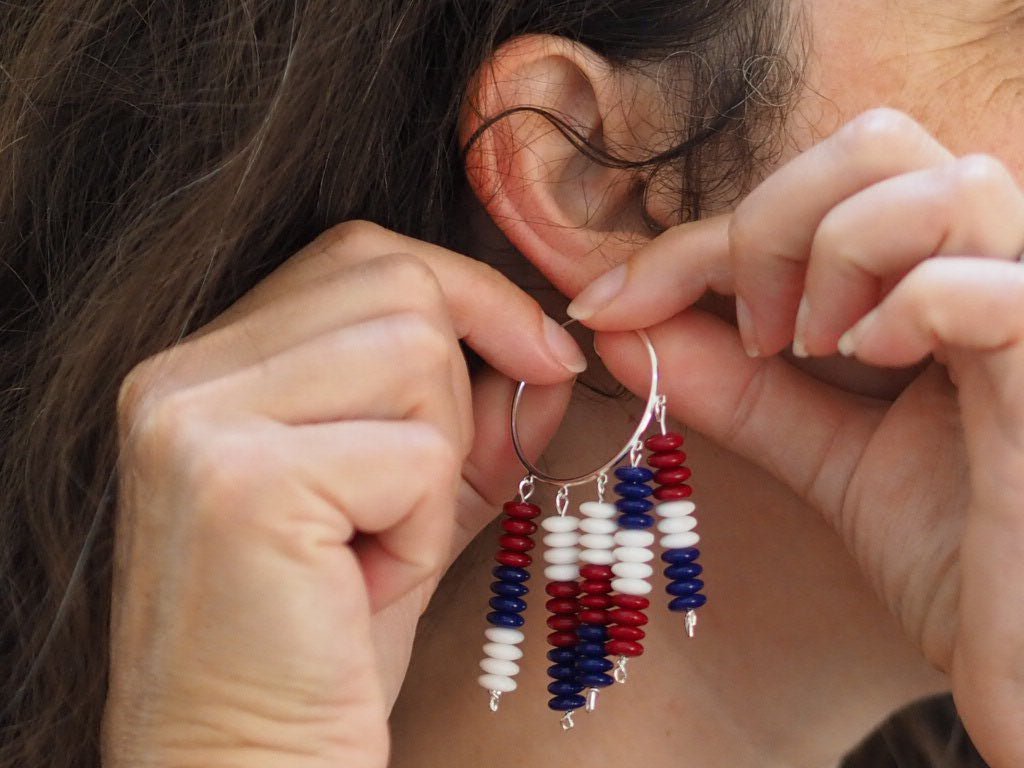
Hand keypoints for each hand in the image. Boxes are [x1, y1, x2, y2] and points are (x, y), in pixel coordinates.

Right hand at [101, 221, 582, 767]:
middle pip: (397, 285)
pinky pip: (414, 453)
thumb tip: (545, 351)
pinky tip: (369, 582)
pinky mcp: (242, 482)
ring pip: (414, 354)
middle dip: (462, 381)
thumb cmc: (323, 643)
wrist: (247, 766)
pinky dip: (425, 525)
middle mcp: (180, 377)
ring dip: (436, 463)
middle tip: (428, 488)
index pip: (359, 256)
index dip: (466, 292)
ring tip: (380, 544)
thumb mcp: (405, 504)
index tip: (539, 354)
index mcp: (203, 368)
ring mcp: (198, 422)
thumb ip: (468, 418)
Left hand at [567, 109, 1023, 766]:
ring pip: (946, 186)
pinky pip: (985, 288)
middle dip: (772, 223)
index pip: (816, 194)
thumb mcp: (830, 458)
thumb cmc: (962, 558)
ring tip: (812, 349)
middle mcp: (1009, 269)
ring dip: (839, 256)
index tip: (609, 304)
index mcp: (950, 276)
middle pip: (880, 145)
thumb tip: (621, 330)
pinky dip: (906, 307)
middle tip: (751, 332)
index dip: (693, 241)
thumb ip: (738, 389)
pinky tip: (874, 360)